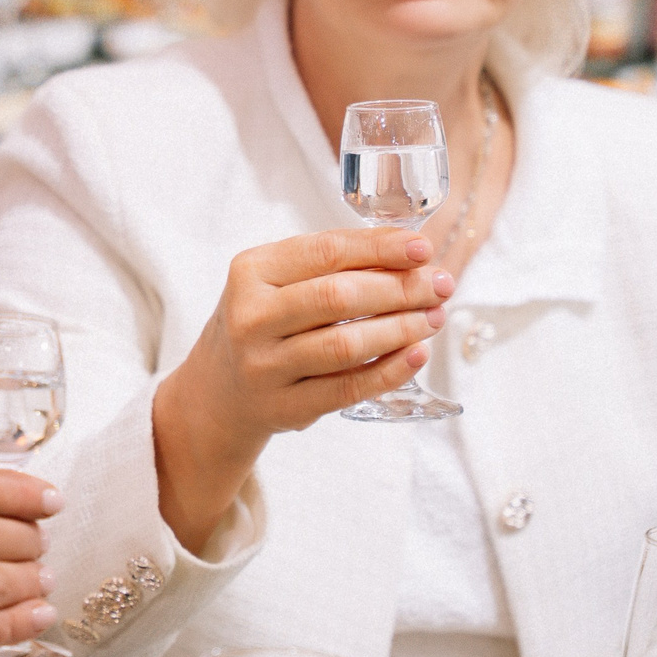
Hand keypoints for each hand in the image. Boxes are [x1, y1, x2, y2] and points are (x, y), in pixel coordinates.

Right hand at [150, 228, 449, 546]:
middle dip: (400, 289)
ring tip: (433, 318)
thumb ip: (330, 264)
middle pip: (339, 297)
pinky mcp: (284, 407)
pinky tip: (417, 354)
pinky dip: (389, 371)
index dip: (381, 249)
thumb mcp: (275, 282)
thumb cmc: (262, 323)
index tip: (423, 249)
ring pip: (345, 345)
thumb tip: (411, 254)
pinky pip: (347, 388)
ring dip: (401, 329)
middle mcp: (250, 318)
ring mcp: (263, 367)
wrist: (217, 392)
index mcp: (251, 272)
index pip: (326, 252)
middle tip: (439, 286)